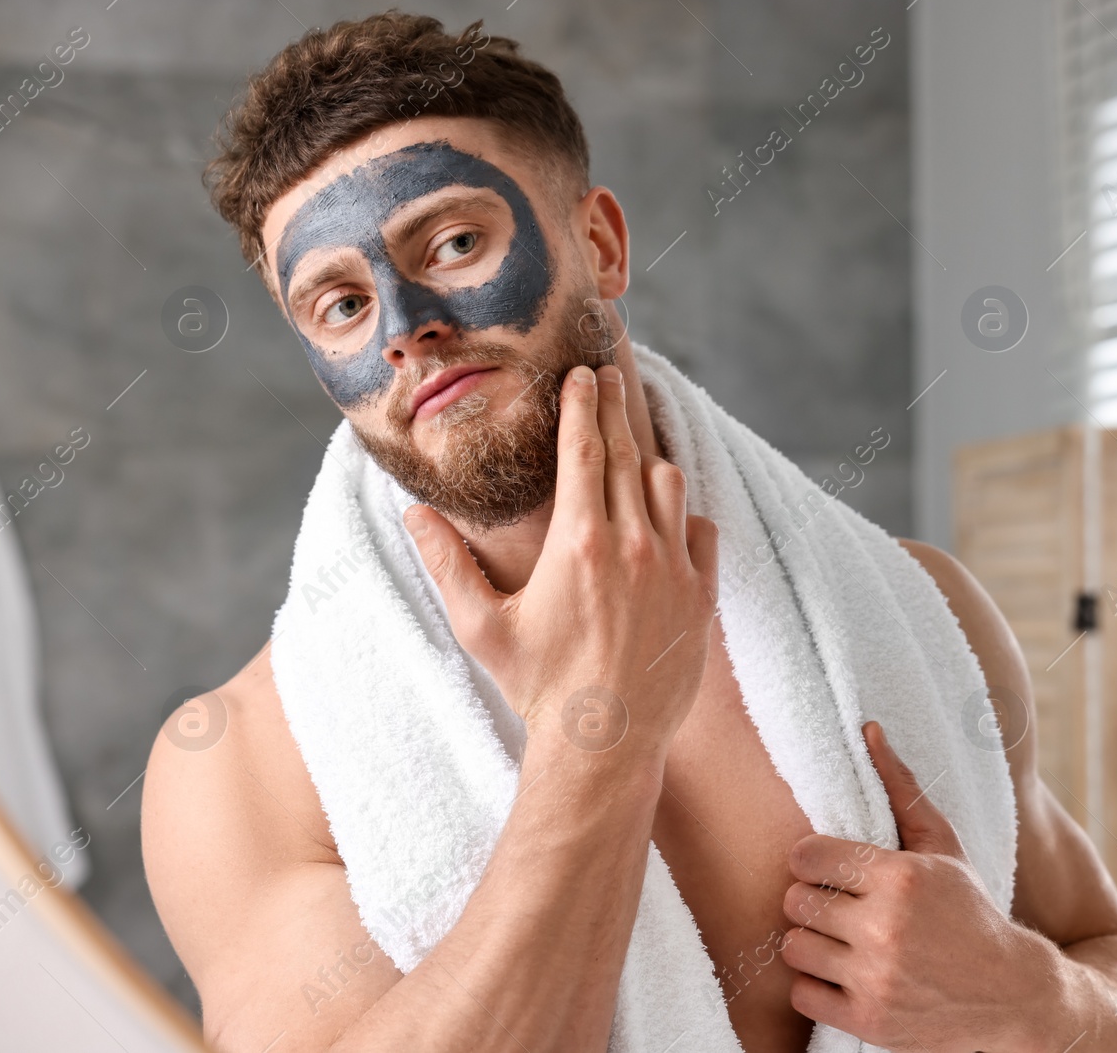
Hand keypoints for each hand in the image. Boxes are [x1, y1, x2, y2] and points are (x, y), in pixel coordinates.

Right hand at [402, 363, 718, 751]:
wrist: (604, 744)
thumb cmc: (539, 686)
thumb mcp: (482, 627)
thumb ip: (446, 564)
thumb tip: (412, 513)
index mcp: (579, 541)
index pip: (584, 449)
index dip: (583, 403)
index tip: (584, 373)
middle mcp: (633, 544)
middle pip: (627, 452)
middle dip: (616, 407)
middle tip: (611, 377)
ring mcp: (676, 568)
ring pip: (669, 484)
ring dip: (648, 464)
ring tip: (632, 454)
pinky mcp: (704, 595)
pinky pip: (703, 530)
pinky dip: (685, 517)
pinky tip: (666, 522)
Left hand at [778, 721, 1050, 1052]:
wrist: (1012, 994)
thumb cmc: (971, 911)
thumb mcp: (943, 847)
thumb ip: (902, 788)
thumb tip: (869, 730)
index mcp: (900, 877)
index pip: (806, 856)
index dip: (812, 861)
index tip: (828, 869)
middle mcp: (885, 927)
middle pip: (796, 902)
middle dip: (813, 902)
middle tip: (837, 906)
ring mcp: (876, 978)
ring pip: (795, 948)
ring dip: (812, 945)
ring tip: (840, 940)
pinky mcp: (869, 1020)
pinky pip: (802, 995)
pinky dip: (817, 987)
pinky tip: (844, 975)